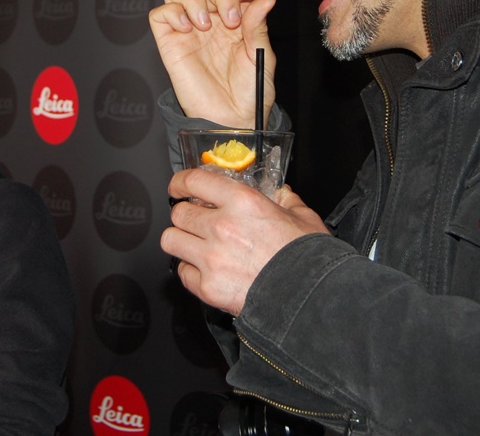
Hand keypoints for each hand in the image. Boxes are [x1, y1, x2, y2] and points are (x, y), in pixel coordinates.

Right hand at [149, 0, 278, 127]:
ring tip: (206, 25)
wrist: (232, 119)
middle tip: (231, 19)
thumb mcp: (260, 55)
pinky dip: (172, 12)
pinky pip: (159, 13)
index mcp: (237, 20)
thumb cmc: (249, 92)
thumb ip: (258, 25)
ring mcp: (189, 30)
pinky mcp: (170, 43)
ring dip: (194, 0)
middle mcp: (212, 21)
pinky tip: (188, 29)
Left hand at [161, 168, 329, 315]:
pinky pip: (183, 273)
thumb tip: (283, 194)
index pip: (194, 181)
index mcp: (243, 203)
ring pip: (170, 240)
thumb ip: (288, 201)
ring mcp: (211, 258)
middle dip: (184, 215)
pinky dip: (190, 271)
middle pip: (178, 213)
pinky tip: (205, 271)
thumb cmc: (309, 259)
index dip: (180, 182)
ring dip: (180, 240)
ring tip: (193, 244)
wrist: (309, 299)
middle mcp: (221, 227)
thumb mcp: (304, 218)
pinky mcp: (207, 287)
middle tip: (195, 221)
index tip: (178, 187)